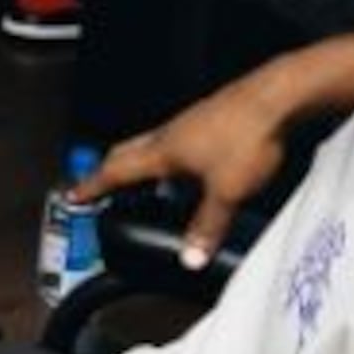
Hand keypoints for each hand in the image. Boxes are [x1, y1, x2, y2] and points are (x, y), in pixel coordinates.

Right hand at [92, 76, 296, 270]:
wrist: (278, 97)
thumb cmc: (247, 135)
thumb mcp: (226, 191)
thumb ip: (207, 225)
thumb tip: (191, 255)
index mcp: (163, 151)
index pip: (115, 171)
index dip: (92, 186)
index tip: (74, 195)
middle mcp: (170, 133)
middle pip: (127, 151)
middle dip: (109, 169)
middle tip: (101, 185)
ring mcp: (191, 122)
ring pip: (153, 143)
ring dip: (142, 163)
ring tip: (147, 183)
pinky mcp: (213, 117)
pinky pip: (180, 139)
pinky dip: (172, 157)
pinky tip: (193, 168)